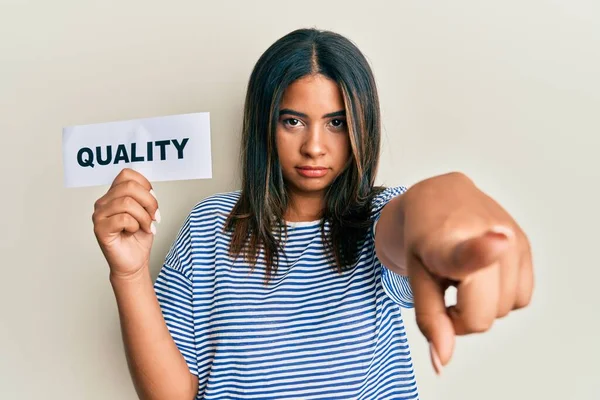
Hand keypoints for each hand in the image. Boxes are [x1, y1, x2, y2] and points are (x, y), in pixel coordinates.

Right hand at [92, 168, 159, 278]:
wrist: (134, 262)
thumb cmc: (139, 238)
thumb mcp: (147, 212)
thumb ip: (145, 197)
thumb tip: (149, 190)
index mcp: (114, 194)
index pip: (126, 174)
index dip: (145, 184)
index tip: (153, 201)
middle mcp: (104, 202)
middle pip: (129, 186)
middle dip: (149, 201)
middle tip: (154, 216)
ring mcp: (99, 215)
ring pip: (127, 202)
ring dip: (143, 216)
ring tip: (146, 227)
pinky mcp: (100, 229)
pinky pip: (123, 218)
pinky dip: (135, 225)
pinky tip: (133, 232)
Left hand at [403, 172, 533, 373]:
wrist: (439, 197)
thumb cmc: (422, 238)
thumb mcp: (416, 277)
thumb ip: (429, 319)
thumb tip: (443, 361)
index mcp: (448, 240)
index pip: (467, 252)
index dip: (481, 254)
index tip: (499, 242)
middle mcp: (486, 233)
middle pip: (485, 315)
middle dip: (462, 317)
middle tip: (445, 290)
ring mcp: (511, 238)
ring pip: (505, 310)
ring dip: (483, 305)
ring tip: (463, 276)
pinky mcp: (526, 244)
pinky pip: (521, 298)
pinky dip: (501, 296)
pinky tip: (484, 273)